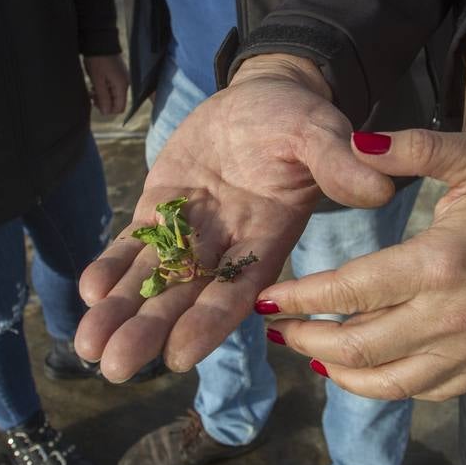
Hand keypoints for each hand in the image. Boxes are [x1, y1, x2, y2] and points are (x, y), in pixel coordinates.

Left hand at [75, 54, 395, 380]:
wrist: (263, 96)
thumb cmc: (298, 119)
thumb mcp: (320, 132)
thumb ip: (339, 163)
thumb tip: (379, 188)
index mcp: (267, 241)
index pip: (237, 292)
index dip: (208, 324)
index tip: (179, 356)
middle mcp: (226, 249)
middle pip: (184, 299)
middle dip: (147, 332)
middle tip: (112, 368)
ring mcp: (191, 232)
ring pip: (151, 280)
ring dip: (120, 312)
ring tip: (87, 345)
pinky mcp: (161, 209)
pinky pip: (133, 245)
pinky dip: (111, 266)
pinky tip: (88, 290)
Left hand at [84, 54, 128, 115]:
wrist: (99, 41)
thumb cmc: (98, 60)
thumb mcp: (98, 80)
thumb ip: (103, 97)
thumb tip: (106, 112)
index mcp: (122, 86)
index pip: (119, 108)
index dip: (107, 109)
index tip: (95, 103)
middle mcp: (125, 84)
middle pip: (116, 102)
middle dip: (104, 103)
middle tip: (91, 96)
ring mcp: (122, 78)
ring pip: (113, 95)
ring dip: (102, 96)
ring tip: (91, 90)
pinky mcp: (117, 74)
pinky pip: (112, 88)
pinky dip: (104, 89)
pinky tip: (95, 84)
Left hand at [256, 129, 465, 400]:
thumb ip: (413, 148)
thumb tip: (356, 144)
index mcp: (440, 262)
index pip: (350, 292)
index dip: (301, 299)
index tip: (267, 299)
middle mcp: (451, 316)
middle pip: (358, 347)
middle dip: (306, 340)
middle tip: (276, 327)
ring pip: (387, 382)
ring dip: (337, 372)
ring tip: (307, 352)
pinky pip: (423, 391)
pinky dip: (383, 387)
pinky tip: (357, 371)